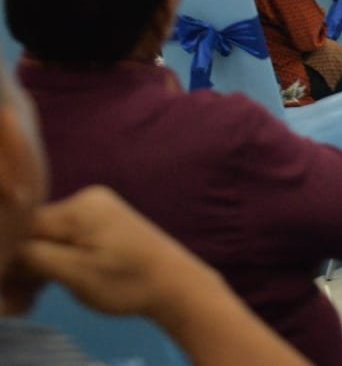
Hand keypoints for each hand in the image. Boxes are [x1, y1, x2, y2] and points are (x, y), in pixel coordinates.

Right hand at [20, 186, 222, 321]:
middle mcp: (88, 199)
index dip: (14, 256)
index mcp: (80, 206)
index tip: (20, 281)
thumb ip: (36, 256)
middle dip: (28, 261)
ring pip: (50, 236)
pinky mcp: (105, 224)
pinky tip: (60, 280)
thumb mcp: (75, 273)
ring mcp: (98, 209)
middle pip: (37, 230)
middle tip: (33, 292)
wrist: (176, 285)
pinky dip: (59, 259)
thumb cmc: (127, 281)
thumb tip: (9, 247)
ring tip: (48, 289)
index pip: (25, 226)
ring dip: (43, 263)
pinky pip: (68, 238)